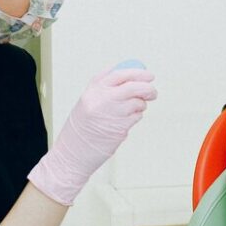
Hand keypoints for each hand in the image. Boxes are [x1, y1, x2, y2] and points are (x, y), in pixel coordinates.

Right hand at [28, 65, 156, 204]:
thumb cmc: (81, 129)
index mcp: (92, 90)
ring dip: (141, 105)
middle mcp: (102, 99)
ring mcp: (111, 113)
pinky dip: (136, 117)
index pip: (119, 74)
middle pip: (132, 86)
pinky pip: (136, 117)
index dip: (136, 73)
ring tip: (133, 110)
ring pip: (137, 102)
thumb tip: (130, 80)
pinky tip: (126, 121)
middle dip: (147, 87)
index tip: (147, 75)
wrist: (72, 153)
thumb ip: (105, 91)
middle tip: (152, 91)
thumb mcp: (87, 103)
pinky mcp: (120, 128)